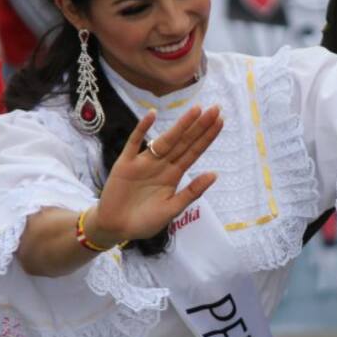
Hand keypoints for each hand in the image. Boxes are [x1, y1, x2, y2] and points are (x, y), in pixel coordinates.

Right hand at [89, 106, 222, 243]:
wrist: (115, 228)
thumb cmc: (144, 221)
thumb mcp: (172, 210)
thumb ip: (191, 192)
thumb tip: (215, 174)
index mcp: (173, 175)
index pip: (194, 152)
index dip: (207, 137)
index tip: (221, 121)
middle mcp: (161, 164)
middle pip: (184, 142)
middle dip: (199, 126)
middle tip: (216, 108)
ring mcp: (144, 162)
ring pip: (165, 139)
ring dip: (180, 125)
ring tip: (196, 110)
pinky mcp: (125, 163)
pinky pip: (134, 143)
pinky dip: (142, 129)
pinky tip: (152, 115)